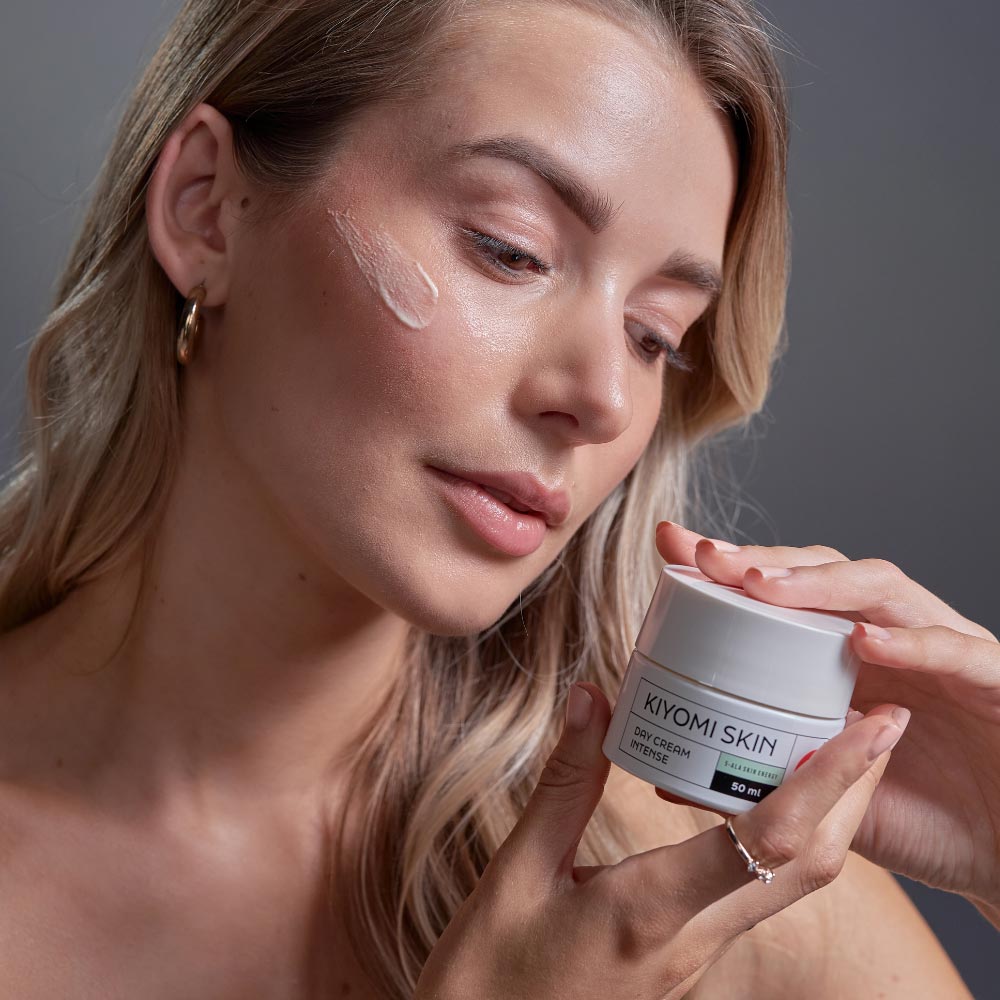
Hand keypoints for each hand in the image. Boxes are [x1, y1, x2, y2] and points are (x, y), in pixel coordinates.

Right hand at [414, 680, 906, 998]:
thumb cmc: (489, 977)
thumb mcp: (516, 873)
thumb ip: (563, 783)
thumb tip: (590, 697)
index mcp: (652, 911)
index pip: (769, 838)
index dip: (831, 777)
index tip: (870, 726)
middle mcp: (694, 939)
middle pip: (810, 866)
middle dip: (854, 791)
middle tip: (870, 722)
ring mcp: (697, 956)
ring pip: (789, 883)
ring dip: (823, 815)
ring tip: (819, 744)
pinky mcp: (687, 959)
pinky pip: (751, 893)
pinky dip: (776, 838)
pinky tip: (750, 797)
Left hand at [654, 520, 999, 913]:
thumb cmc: (917, 815)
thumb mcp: (821, 794)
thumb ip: (757, 778)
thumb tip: (667, 780)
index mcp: (844, 653)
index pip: (785, 592)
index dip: (731, 565)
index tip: (672, 546)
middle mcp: (889, 637)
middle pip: (824, 572)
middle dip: (764, 560)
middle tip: (707, 557)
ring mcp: (942, 651)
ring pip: (884, 589)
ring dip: (822, 583)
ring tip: (763, 587)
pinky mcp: (994, 681)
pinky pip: (955, 650)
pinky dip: (912, 642)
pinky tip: (864, 641)